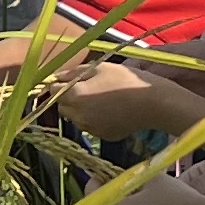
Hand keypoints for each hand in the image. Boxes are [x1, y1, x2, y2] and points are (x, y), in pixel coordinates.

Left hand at [54, 60, 191, 138]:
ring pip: (75, 118)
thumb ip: (74, 73)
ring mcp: (90, 128)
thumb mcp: (99, 68)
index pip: (53, 91)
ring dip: (80, 109)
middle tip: (86, 88)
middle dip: (68, 98)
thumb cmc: (125, 79)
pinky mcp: (102, 136)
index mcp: (75, 96)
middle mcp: (78, 116)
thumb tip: (57, 77)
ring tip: (100, 99)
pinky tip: (109, 111)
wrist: (152, 103)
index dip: (59, 84)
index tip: (69, 80)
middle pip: (62, 107)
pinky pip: (90, 126)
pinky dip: (94, 119)